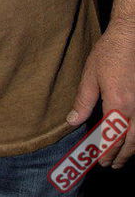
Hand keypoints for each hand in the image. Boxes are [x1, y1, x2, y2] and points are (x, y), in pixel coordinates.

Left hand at [67, 19, 134, 167]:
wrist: (132, 36)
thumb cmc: (110, 53)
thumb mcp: (90, 75)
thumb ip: (83, 101)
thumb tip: (73, 121)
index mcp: (118, 105)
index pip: (111, 137)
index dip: (104, 151)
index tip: (98, 160)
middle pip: (128, 142)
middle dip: (119, 156)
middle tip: (109, 165)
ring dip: (131, 150)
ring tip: (122, 158)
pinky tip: (133, 139)